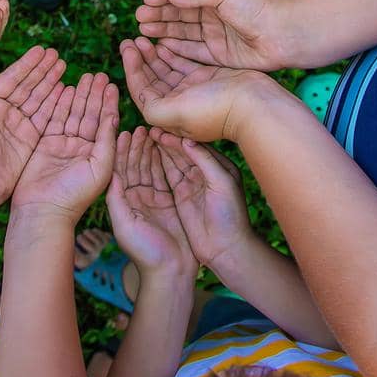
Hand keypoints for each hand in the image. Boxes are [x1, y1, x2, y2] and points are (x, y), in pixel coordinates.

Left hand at [0, 46, 66, 203]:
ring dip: (51, 82)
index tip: (41, 50)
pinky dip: (56, 102)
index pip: (11, 78)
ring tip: (63, 66)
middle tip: (57, 54)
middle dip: (42, 70)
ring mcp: (19, 125)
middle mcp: (5, 112)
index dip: (26, 64)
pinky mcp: (31, 139)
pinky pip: (46, 116)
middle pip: (28, 85)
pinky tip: (66, 89)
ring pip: (39, 98)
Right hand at [13, 71, 119, 217]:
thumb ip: (106, 141)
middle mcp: (82, 148)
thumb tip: (114, 116)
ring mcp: (63, 146)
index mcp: (99, 155)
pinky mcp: (45, 145)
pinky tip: (64, 88)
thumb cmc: (75, 195)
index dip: (108, 103)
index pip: (105, 123)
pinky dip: (59, 104)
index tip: (112, 84)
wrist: (42, 211)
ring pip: (72, 114)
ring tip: (84, 77)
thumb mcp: (100, 168)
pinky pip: (54, 119)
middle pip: (89, 114)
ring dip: (79, 96)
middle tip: (98, 74)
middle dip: (94, 95)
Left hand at [106, 127, 197, 278]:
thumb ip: (116, 198)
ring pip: (151, 167)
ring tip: (153, 131)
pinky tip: (168, 145)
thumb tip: (108, 172)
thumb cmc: (144, 252)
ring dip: (151, 149)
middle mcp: (137, 197)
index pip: (119, 170)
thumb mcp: (124, 224)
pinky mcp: (171, 200)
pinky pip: (167, 175)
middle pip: (135, 165)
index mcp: (123, 201)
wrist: (171, 272)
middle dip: (137, 145)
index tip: (123, 131)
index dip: (120, 151)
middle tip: (141, 126)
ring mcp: (154, 198)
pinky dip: (167, 160)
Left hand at [120, 37, 272, 143]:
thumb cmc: (216, 109)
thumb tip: (139, 99)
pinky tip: (162, 41)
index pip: (142, 91)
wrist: (255, 103)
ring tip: (142, 37)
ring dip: (153, 54)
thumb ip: (153, 108)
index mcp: (169, 117)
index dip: (131, 69)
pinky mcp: (206, 78)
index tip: (126, 47)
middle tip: (129, 40)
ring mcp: (193, 91)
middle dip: (139, 60)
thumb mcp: (177, 112)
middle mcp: (179, 105)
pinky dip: (171, 53)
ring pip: (166, 70)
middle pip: (152, 80)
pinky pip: (182, 64)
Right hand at [134, 0, 292, 70]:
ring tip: (142, 28)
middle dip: (159, 14)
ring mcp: (217, 36)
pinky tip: (158, 45)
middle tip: (138, 15)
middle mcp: (215, 15)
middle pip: (180, 15)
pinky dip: (176, 49)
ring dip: (163, 30)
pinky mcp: (220, 56)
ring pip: (183, 33)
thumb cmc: (259, 5)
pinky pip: (193, 53)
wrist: (286, 32)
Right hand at [152, 131, 251, 268]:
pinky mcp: (182, 197)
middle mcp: (205, 173)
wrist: (226, 247)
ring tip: (146, 138)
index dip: (179, 138)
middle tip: (149, 130)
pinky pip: (169, 176)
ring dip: (161, 150)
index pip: (196, 146)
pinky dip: (159, 165)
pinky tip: (148, 155)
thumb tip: (187, 140)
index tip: (162, 129)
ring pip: (174, 162)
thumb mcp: (222, 184)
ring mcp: (193, 185)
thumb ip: (206, 161)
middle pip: (183, 152)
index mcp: (219, 166)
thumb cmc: (230, 215)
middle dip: (167, 141)